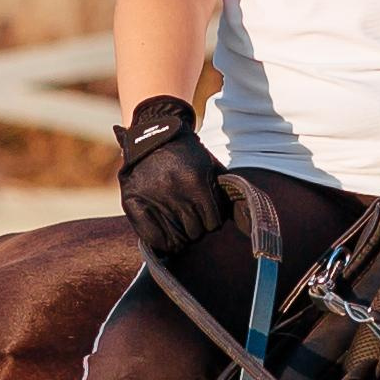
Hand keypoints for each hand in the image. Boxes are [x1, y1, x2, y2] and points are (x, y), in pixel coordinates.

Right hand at [115, 95, 226, 254]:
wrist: (154, 137)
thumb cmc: (189, 157)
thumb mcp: (212, 168)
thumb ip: (228, 192)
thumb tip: (247, 220)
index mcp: (195, 181)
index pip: (214, 222)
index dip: (213, 220)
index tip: (207, 213)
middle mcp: (172, 190)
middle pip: (196, 232)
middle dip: (197, 227)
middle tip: (190, 216)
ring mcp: (151, 197)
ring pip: (178, 239)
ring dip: (181, 235)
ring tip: (178, 222)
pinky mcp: (132, 202)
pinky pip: (153, 238)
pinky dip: (162, 242)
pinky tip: (165, 235)